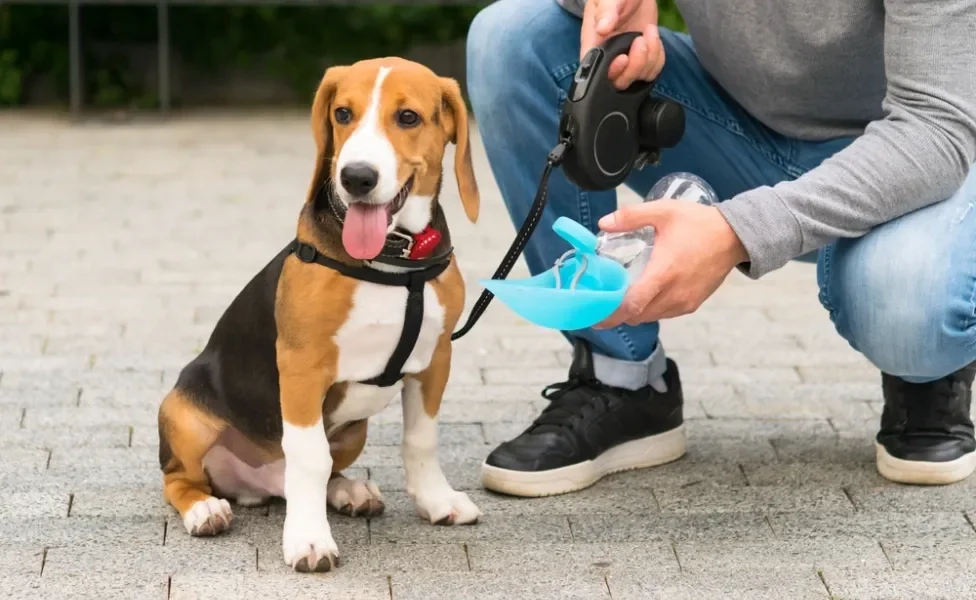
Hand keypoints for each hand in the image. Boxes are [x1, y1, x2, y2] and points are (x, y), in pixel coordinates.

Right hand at [580, 0, 663, 89]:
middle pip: (619, 82)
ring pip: (638, 78)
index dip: (612, 72)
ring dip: (650, 57)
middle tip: (640, 40)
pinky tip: (653, 39)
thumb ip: (605, 12)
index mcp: (594, 46)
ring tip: (649, 32)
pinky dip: (658, 58)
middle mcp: (608, 58)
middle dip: (635, 66)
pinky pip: (652, 71)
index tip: (623, 57)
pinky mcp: (641, 60)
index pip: (597, 73)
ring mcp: (626, 61)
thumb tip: (602, 28)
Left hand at [594, 200, 748, 327]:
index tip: (594, 316)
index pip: (633, 305)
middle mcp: (674, 293)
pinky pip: (665, 314)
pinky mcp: (693, 304)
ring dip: (634, 311)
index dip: (611, 314)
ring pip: (650, 316)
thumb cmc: (699, 224)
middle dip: (618, 312)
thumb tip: (603, 223)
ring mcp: (685, 302)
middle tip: (603, 302)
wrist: (735, 237)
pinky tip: (646, 295)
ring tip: (622, 297)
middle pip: (637, 315)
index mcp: (664, 273)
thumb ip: (631, 216)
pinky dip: (651, 309)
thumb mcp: (664, 211)